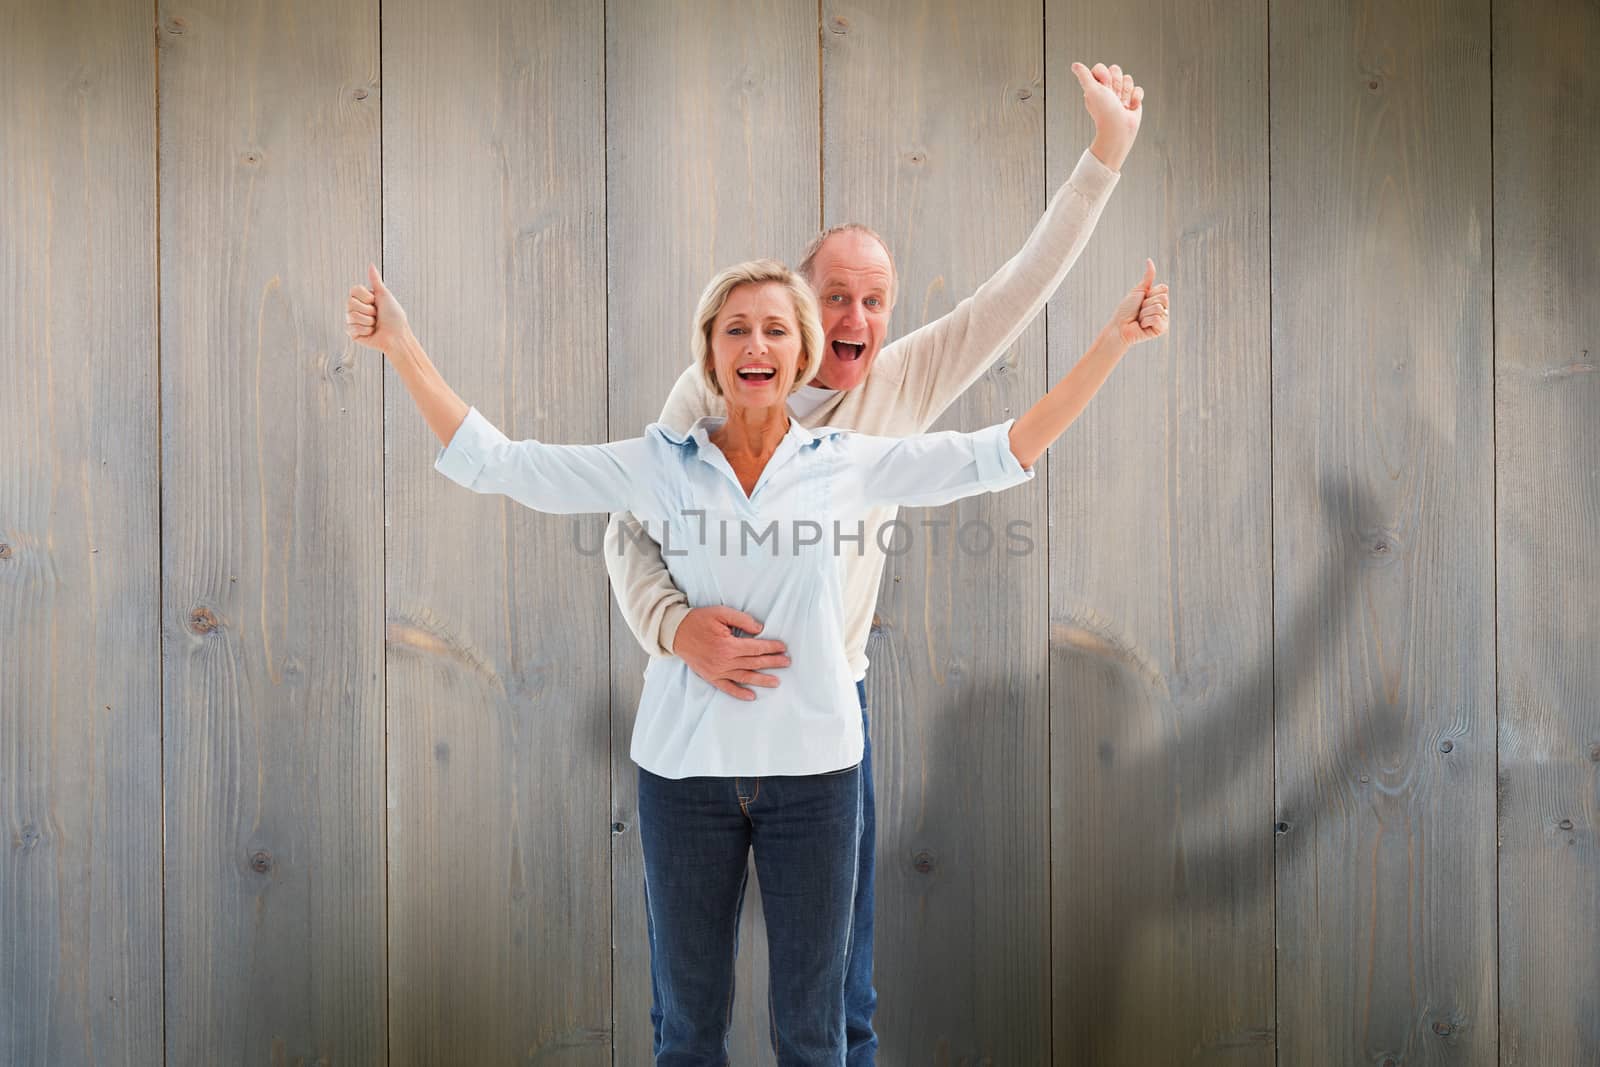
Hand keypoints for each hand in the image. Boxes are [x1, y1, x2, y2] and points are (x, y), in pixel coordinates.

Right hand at [346, 262, 411, 355]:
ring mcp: (353, 321)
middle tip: (377, 315)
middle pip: (349, 303)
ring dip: (368, 321)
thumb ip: (375, 281)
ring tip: (375, 325)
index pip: (353, 291)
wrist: (397, 336)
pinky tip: (371, 333)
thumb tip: (371, 265)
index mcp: (363, 299)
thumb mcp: (385, 295)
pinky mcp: (353, 333)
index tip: (375, 301)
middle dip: (368, 310)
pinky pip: (351, 328)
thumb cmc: (394, 317)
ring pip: (351, 316)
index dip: (365, 297)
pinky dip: (365, 331)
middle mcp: (356, 309)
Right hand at [671, 606, 790, 700]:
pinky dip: (739, 693)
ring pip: (745, 677)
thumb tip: (759, 629)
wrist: (676, 632)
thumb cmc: (699, 620)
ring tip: (776, 682)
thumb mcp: (721, 612)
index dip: (771, 647)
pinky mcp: (710, 676)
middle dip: (772, 663)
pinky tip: (751, 696)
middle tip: (787, 663)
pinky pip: (727, 687)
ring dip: (762, 679)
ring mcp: (717, 671)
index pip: (756, 648)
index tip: (783, 648)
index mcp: (728, 645)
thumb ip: (742, 620)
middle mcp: (724, 661)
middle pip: (754, 663)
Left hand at [1071, 61, 1143, 170]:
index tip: (1104, 87)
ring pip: (1128, 78)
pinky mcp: (1132, 98)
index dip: (1104, 75)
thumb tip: (1074, 65)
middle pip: (1116, 70)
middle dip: (1116, 84)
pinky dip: (1135, 98)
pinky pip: (1138, 88)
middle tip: (1113, 98)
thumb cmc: (1104, 112)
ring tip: (1121, 105)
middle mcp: (1107, 89)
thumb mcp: (1091, 90)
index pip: (1102, 68)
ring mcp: (1120, 94)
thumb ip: (1084, 76)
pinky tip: (1130, 107)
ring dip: (1125, 93)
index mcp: (1096, 86)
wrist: (1119, 129)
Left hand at [1106, 258, 1168, 345]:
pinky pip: (1157, 319)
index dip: (1150, 293)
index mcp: (1159, 299)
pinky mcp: (1161, 329)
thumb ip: (1147, 277)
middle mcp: (1164, 309)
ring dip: (1144, 313)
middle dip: (1147, 303)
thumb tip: (1149, 260)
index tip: (1142, 300)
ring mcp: (1164, 319)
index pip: (1164, 288)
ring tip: (1139, 319)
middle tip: (1139, 310)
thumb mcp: (1138, 290)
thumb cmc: (1126, 310)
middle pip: (1163, 298)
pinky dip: (1146, 321)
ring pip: (1159, 308)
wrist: (1119, 326)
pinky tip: (1142, 326)